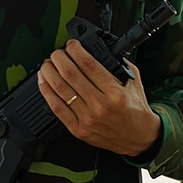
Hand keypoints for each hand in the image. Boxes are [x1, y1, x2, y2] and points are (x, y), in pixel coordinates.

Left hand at [37, 38, 161, 155]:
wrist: (139, 137)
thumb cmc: (136, 110)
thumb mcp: (134, 82)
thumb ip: (118, 65)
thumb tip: (98, 50)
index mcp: (115, 93)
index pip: (88, 64)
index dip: (75, 50)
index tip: (72, 45)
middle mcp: (100, 106)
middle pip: (70, 74)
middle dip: (59, 58)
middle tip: (57, 53)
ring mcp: (87, 119)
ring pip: (60, 89)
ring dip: (49, 72)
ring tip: (47, 64)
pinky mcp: (78, 129)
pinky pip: (57, 108)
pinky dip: (47, 91)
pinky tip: (43, 81)